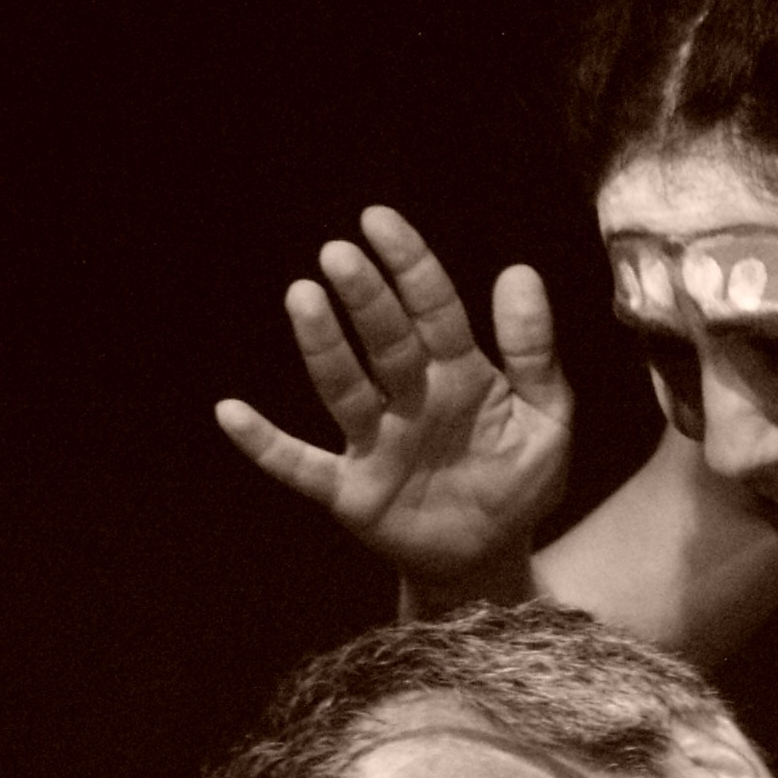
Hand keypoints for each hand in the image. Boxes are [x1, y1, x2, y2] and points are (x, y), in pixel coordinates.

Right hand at [214, 206, 573, 598]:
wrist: (491, 556)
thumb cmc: (518, 479)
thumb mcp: (546, 420)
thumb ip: (534, 354)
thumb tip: (519, 272)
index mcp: (457, 374)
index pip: (434, 310)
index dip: (410, 266)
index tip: (379, 221)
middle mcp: (409, 399)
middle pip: (386, 342)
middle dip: (365, 300)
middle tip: (340, 255)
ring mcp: (376, 443)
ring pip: (344, 389)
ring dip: (323, 347)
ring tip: (303, 298)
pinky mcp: (352, 491)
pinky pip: (302, 465)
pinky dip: (267, 445)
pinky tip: (231, 413)